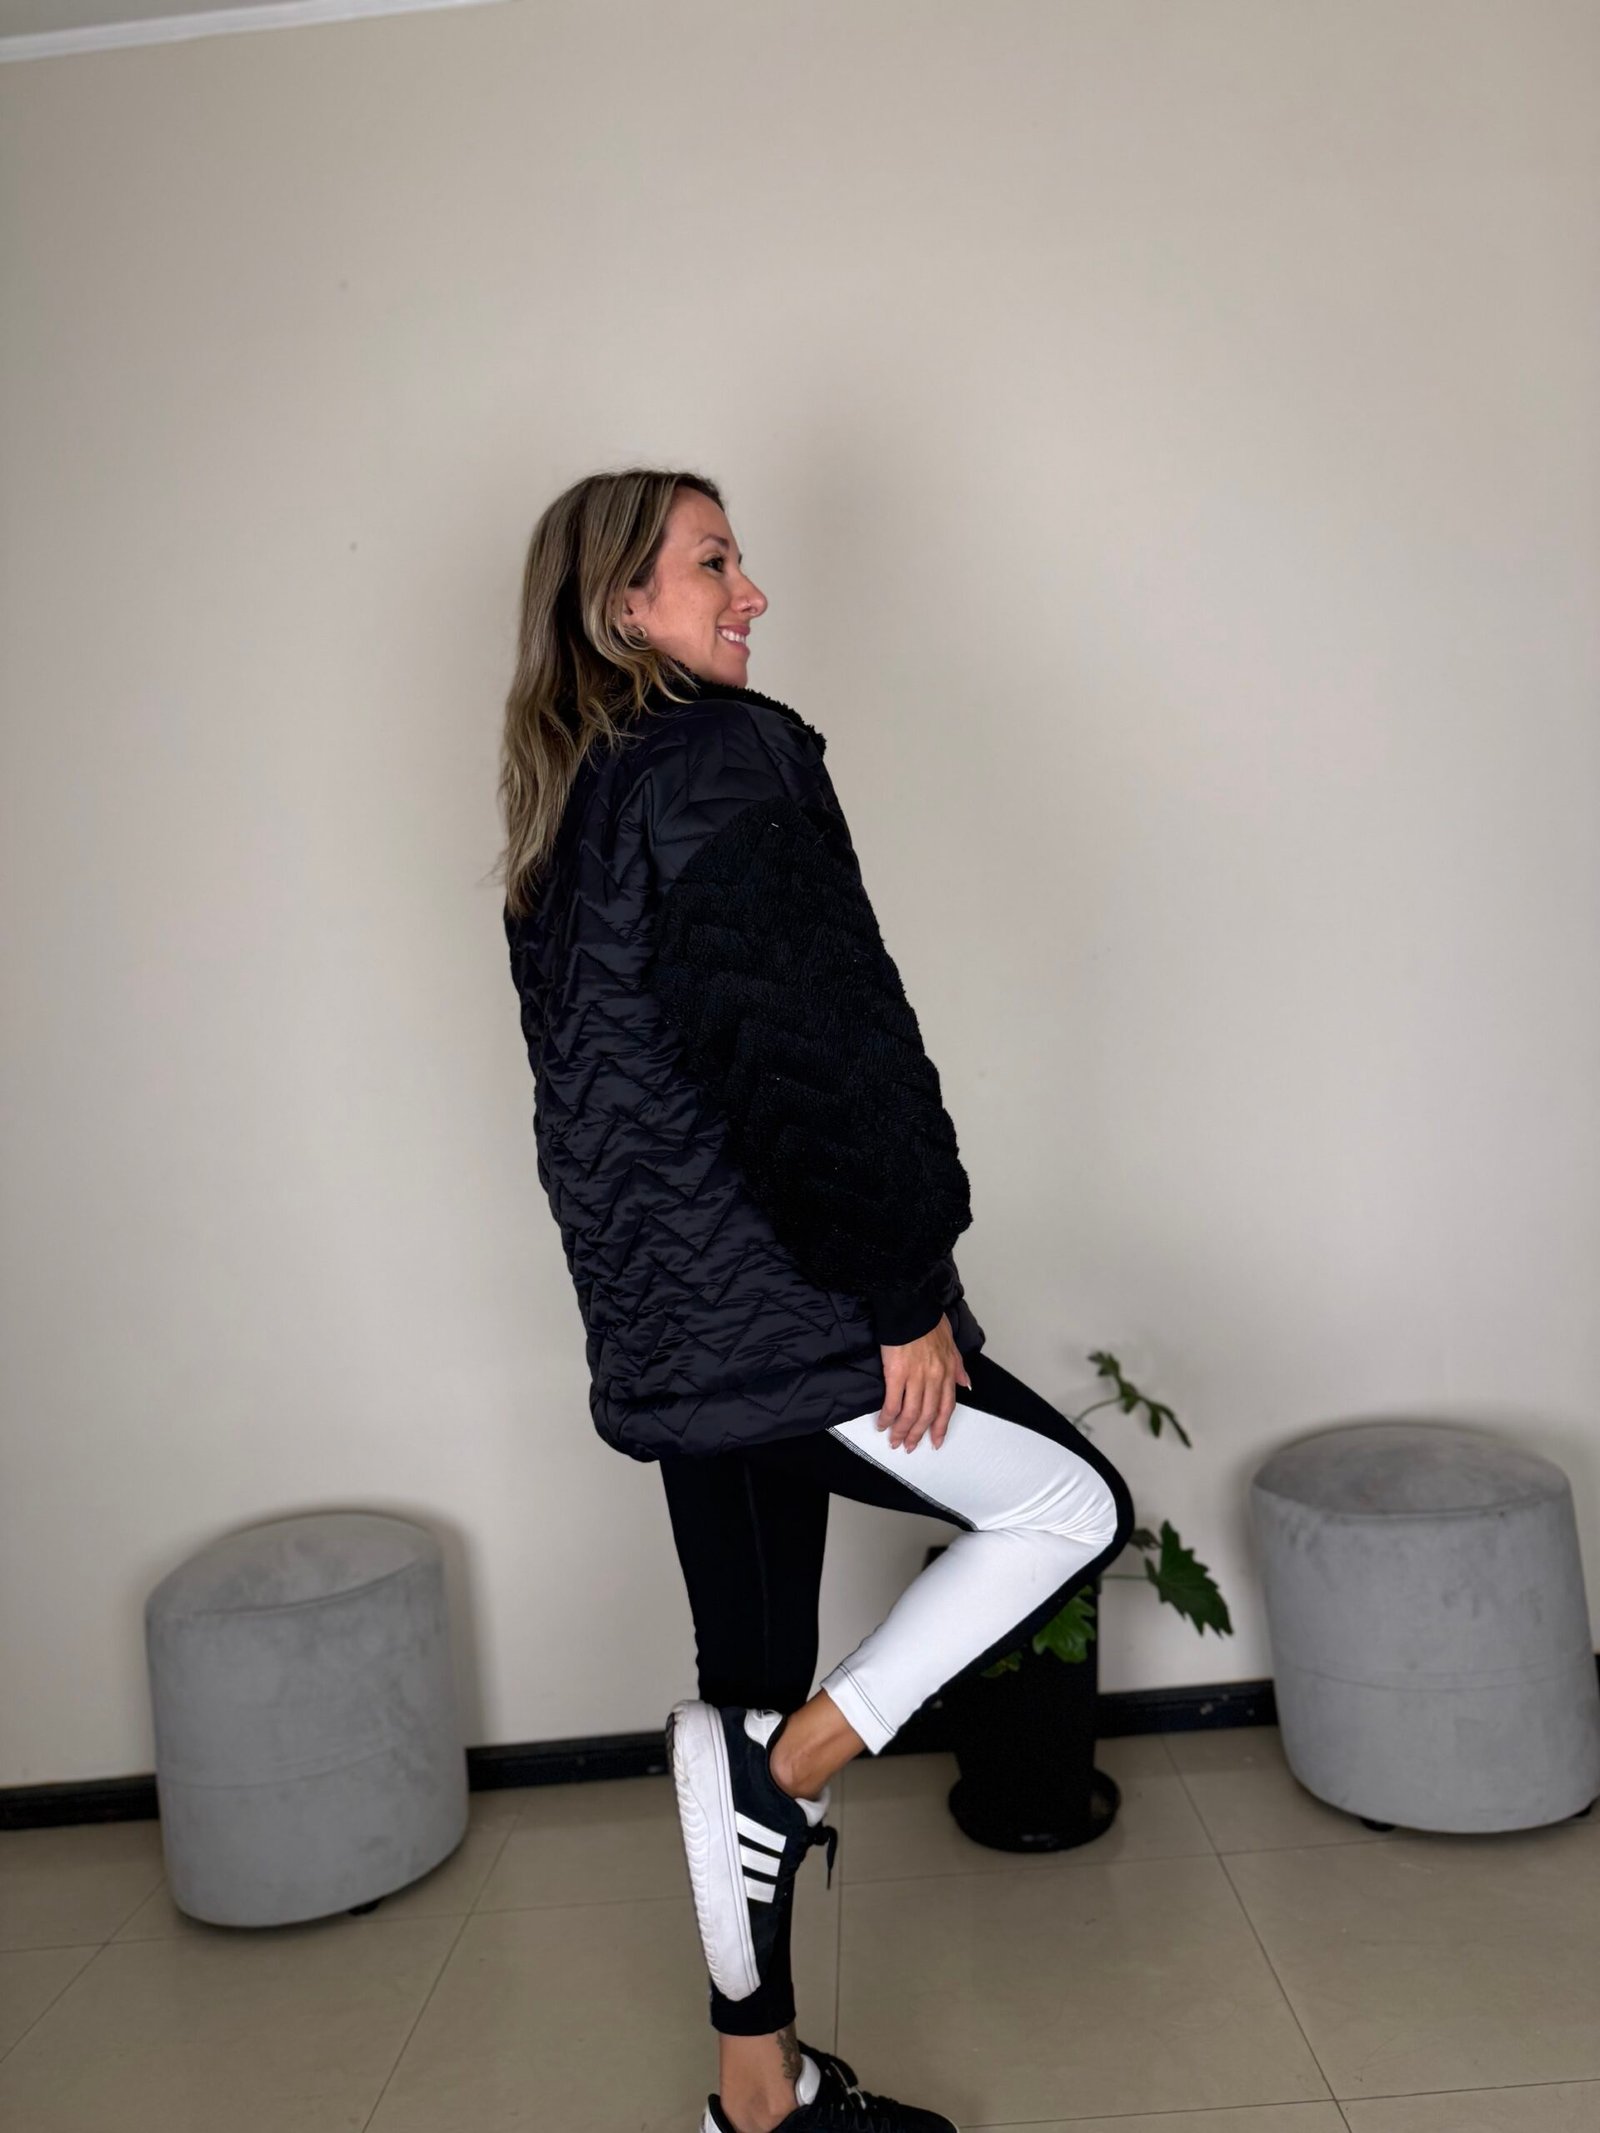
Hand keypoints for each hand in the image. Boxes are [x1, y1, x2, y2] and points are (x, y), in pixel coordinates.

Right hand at [877, 1312, 971, 1451]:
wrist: (910, 1307)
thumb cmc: (928, 1321)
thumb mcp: (951, 1343)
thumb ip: (958, 1366)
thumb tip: (966, 1384)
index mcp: (947, 1371)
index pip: (947, 1406)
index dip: (941, 1426)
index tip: (936, 1441)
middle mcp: (934, 1378)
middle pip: (928, 1415)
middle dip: (918, 1434)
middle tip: (910, 1446)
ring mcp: (915, 1377)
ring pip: (911, 1413)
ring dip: (902, 1430)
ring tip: (895, 1441)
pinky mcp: (896, 1374)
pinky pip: (893, 1403)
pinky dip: (888, 1417)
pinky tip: (883, 1424)